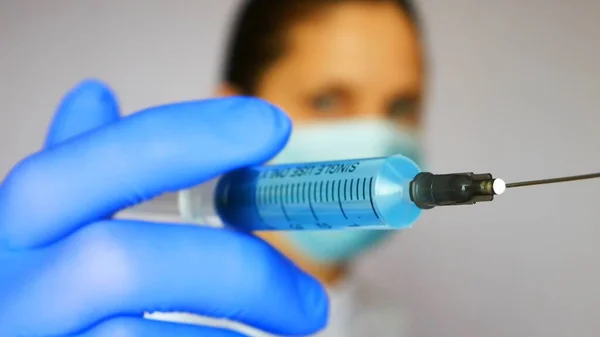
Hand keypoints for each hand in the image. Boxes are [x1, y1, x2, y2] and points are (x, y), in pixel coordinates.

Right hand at [0, 80, 327, 336]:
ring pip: (138, 336)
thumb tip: (95, 93)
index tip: (269, 124)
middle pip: (121, 263)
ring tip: (287, 329)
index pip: (89, 162)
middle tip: (311, 302)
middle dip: (236, 271)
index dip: (182, 138)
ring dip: (232, 331)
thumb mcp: (48, 226)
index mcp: (21, 226)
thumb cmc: (49, 290)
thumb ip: (82, 168)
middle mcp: (14, 287)